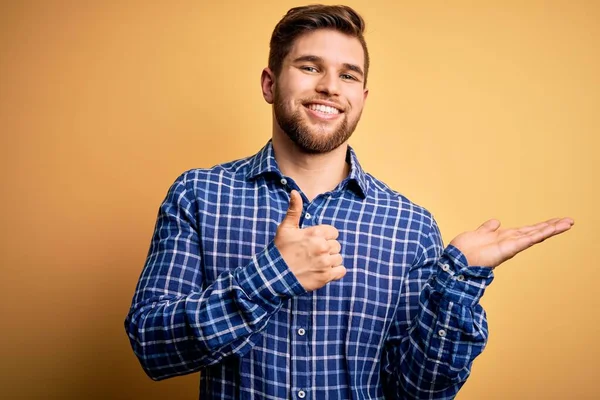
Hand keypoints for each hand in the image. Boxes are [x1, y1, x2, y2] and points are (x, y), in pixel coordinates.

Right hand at [274, 190, 345, 290]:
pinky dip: (335, 272)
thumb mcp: (286, 228)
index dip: (325, 237)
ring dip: (331, 261)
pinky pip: (341, 271)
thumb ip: (294, 210)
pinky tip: (324, 270)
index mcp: (315, 233)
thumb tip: (295, 192)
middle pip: (336, 245)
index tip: (315, 242)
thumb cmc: (280, 250)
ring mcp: (325, 263)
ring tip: (317, 262)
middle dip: (328, 249)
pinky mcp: (326, 277)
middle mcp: (322, 247)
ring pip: (339, 258)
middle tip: (314, 253)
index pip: (333, 232)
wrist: (274, 275)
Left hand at [449, 217, 573, 267]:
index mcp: (503, 237)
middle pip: (534, 232)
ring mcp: (510, 246)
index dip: (540, 226)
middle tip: (569, 221)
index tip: (554, 221)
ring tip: (567, 223)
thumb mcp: (478, 234)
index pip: (526, 230)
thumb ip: (488, 228)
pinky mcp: (508, 249)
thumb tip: (496, 221)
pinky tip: (550, 230)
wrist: (456, 261)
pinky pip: (526, 240)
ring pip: (535, 235)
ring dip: (551, 229)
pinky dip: (538, 235)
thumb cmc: (464, 251)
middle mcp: (510, 242)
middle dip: (551, 227)